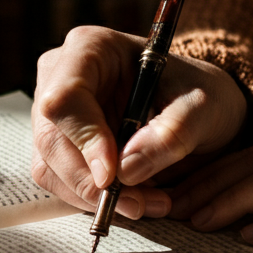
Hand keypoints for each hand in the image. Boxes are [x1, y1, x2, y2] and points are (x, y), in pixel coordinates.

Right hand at [31, 26, 247, 219]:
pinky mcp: (58, 146)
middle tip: (137, 203)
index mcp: (90, 48)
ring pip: (50, 167)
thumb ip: (171, 134)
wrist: (196, 107)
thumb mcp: (202, 107)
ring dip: (94, 197)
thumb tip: (125, 171)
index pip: (64, 97)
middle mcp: (59, 77)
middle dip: (91, 181)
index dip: (83, 139)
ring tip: (146, 203)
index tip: (113, 175)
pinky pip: (60, 182)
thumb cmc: (197, 93)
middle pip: (51, 139)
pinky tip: (133, 199)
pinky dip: (93, 200)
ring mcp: (54, 114)